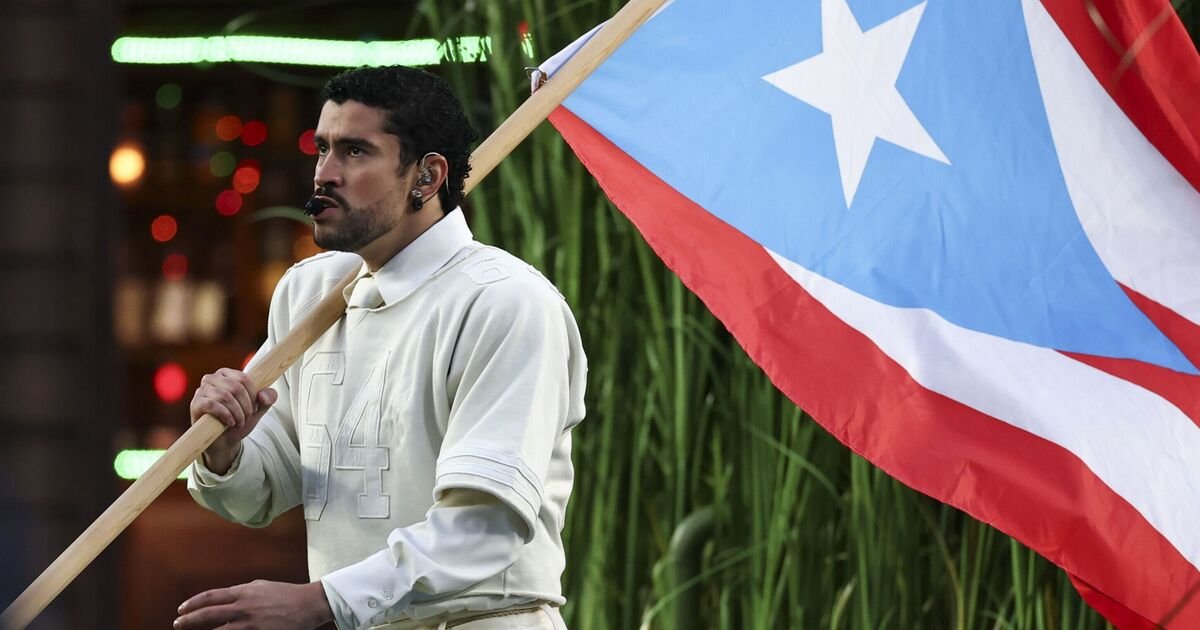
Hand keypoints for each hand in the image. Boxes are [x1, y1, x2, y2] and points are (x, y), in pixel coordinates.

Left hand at [174, 580, 332, 629]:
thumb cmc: (285, 594)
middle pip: (208, 614)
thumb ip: (242, 592)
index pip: (210, 597)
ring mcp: (250, 624)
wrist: (308, 604)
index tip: (181, 610)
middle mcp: (243, 608)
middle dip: (189, 621)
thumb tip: (225, 598)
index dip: (193, 604)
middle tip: (178, 624)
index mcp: (243, 592)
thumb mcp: (261, 586)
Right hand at [190, 367, 276, 473]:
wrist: (224, 441)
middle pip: (236, 387)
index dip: (253, 396)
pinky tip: (230, 423)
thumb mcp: (258, 410)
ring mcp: (201, 390)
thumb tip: (264, 395)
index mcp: (226, 374)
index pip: (244, 378)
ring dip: (237, 413)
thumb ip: (268, 399)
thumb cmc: (239, 420)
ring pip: (225, 396)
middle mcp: (211, 378)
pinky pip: (211, 404)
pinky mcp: (195, 404)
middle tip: (247, 418)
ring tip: (239, 422)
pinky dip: (225, 415)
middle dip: (246, 406)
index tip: (254, 409)